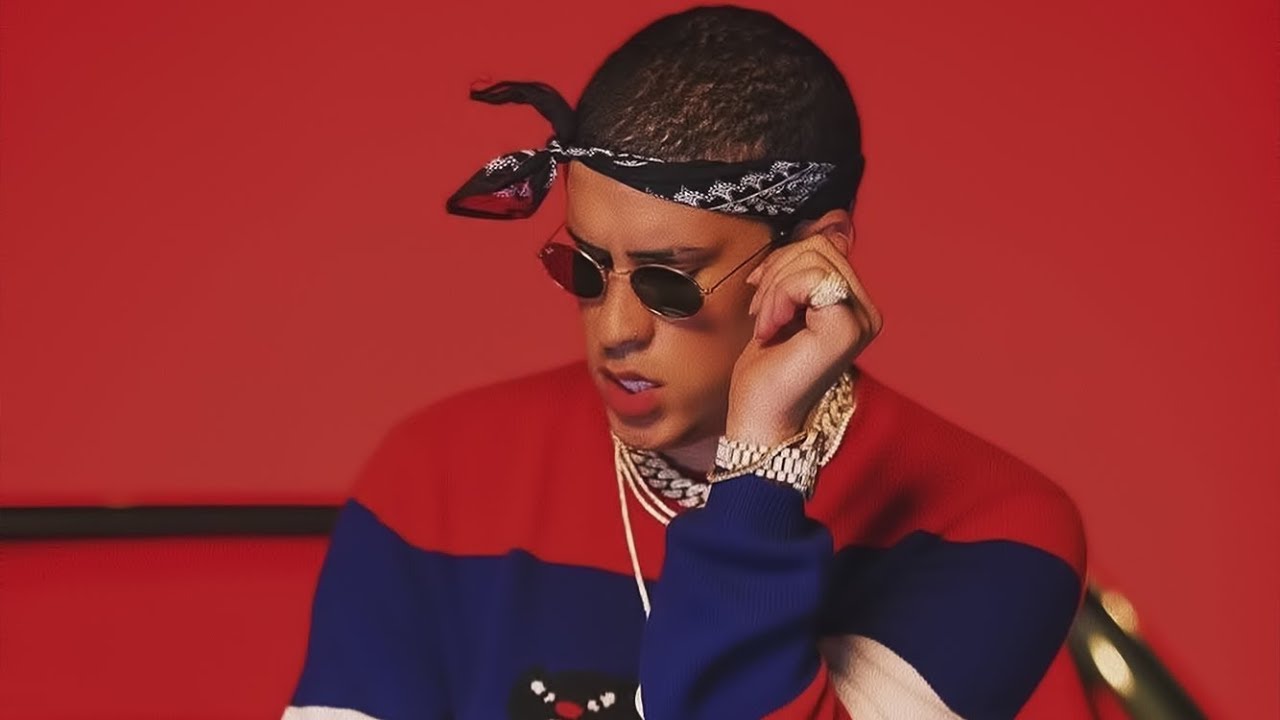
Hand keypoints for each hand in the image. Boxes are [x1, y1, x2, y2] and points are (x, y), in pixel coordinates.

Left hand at [726, 227, 881, 444]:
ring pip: (813, 258)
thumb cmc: (766, 369)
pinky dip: (778, 298)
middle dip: (777, 271)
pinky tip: (770, 330)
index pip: (826, 245)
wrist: (759, 418)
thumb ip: (803, 270)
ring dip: (774, 287)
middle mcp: (867, 311)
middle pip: (819, 247)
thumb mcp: (784, 305)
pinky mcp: (846, 328)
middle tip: (761, 311)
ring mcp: (861, 320)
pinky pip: (809, 280)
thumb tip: (827, 224)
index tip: (761, 289)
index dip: (786, 258)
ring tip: (766, 322)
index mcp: (854, 304)